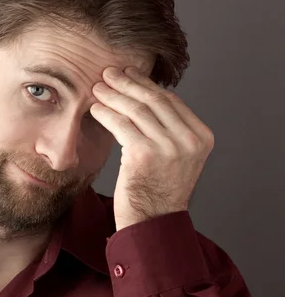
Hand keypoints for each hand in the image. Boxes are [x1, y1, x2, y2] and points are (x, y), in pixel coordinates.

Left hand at [90, 66, 213, 231]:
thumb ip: (169, 131)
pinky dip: (106, 113)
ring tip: (97, 87)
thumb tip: (145, 98)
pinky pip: (122, 125)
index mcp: (201, 137)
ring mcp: (169, 147)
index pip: (171, 101)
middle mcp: (189, 140)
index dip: (147, 84)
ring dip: (114, 95)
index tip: (129, 75)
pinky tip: (95, 108)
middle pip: (154, 100)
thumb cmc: (158, 192)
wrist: (152, 223)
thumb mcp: (176, 158)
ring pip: (136, 110)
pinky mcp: (144, 154)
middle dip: (128, 83)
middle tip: (109, 73)